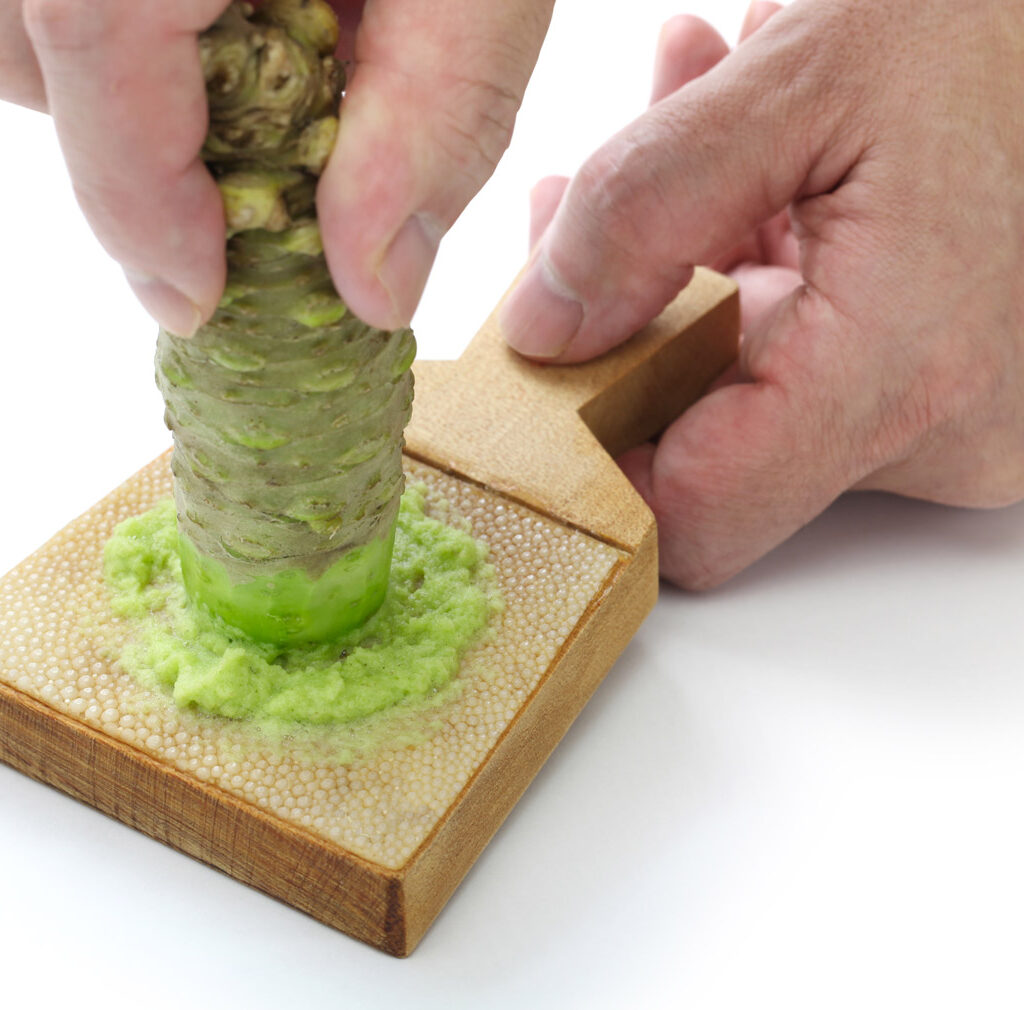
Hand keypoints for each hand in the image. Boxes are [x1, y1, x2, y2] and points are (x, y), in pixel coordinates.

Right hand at [4, 0, 551, 334]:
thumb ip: (428, 136)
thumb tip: (372, 289)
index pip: (95, 84)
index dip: (149, 229)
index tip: (201, 302)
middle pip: (40, 62)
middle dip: (141, 151)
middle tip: (253, 169)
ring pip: (32, 17)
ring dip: (125, 76)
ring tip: (248, 62)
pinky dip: (129, 12)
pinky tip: (228, 2)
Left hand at [501, 0, 1023, 588]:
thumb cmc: (1000, 30)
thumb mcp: (804, 76)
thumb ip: (647, 207)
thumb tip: (542, 328)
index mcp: (898, 372)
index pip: (691, 517)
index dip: (591, 469)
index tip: (539, 383)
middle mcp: (939, 434)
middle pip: (706, 445)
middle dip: (626, 324)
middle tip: (585, 208)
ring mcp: (952, 425)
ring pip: (755, 399)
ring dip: (690, 279)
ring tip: (681, 146)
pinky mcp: (952, 396)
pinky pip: (814, 373)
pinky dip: (760, 285)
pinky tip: (751, 186)